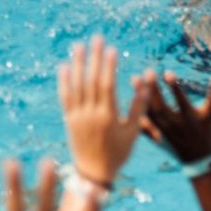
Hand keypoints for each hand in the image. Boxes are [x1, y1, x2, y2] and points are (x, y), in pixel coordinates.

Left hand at [57, 36, 147, 185]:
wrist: (93, 173)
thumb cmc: (118, 153)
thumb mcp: (132, 132)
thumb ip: (138, 108)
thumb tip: (146, 85)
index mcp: (108, 117)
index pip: (107, 85)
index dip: (108, 66)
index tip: (111, 49)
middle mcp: (90, 114)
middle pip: (91, 80)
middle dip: (94, 58)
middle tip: (96, 38)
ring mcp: (77, 117)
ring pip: (76, 85)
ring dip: (76, 64)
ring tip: (78, 45)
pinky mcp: (69, 120)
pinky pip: (65, 97)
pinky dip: (64, 81)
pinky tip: (64, 67)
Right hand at [140, 71, 210, 162]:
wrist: (203, 166)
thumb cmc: (179, 149)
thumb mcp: (160, 140)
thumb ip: (146, 128)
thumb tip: (132, 115)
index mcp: (162, 128)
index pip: (148, 110)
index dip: (140, 95)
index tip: (135, 78)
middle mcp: (174, 125)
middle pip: (161, 105)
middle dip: (153, 89)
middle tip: (149, 71)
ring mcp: (191, 122)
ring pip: (182, 104)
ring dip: (175, 88)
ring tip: (168, 73)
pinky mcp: (208, 120)